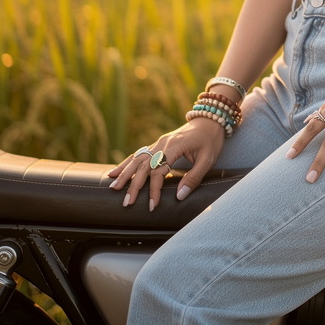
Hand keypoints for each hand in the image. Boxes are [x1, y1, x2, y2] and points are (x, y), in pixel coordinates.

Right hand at [108, 117, 225, 210]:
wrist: (210, 119)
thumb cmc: (211, 140)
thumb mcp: (208, 160)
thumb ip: (194, 178)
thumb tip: (179, 196)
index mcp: (174, 147)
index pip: (159, 171)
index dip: (154, 189)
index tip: (152, 205)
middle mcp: (162, 143)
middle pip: (143, 166)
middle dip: (134, 185)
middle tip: (126, 203)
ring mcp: (158, 142)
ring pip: (137, 159)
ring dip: (124, 174)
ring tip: (113, 187)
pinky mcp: (157, 144)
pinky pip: (139, 154)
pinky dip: (126, 163)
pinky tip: (114, 171)